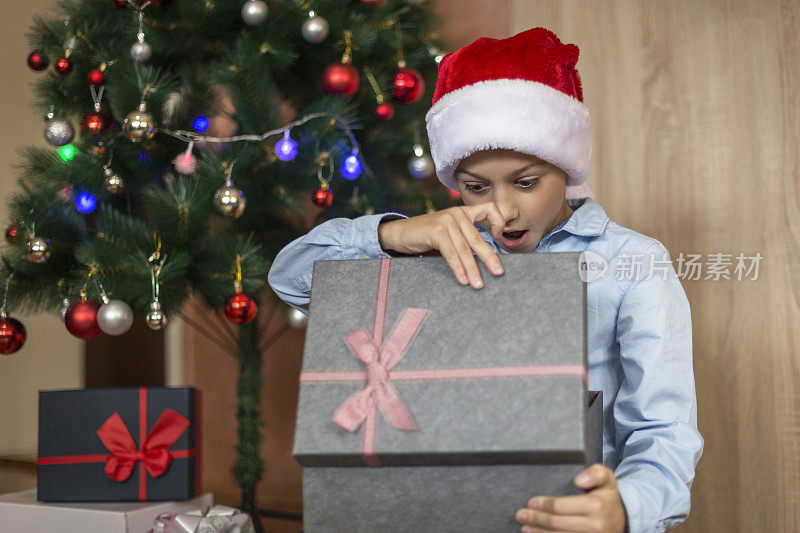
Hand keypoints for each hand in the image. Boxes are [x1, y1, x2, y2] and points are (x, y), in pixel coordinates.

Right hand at [377, 204, 508, 288]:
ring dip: (473, 269)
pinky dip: (458, 268)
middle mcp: (457, 214)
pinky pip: (452, 253)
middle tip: (498, 272)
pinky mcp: (437, 231)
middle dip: (489, 258)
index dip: (499, 221)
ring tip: (478, 284)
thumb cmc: (425, 236)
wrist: (400, 233)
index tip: (497, 237)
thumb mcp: (449, 234)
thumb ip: (464, 240)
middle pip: (478, 238)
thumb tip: (484, 261)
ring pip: (465, 249)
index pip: (489, 209)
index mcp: (463, 212)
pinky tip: (463, 279)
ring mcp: (447, 221)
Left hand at [515, 464, 625, 532]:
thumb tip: (578, 480)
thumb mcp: (607, 478)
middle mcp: (595, 526)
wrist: (623, 520)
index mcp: (596, 506)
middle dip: (536, 519)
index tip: (530, 503)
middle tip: (520, 515)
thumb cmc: (607, 496)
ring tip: (525, 527)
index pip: (561, 507)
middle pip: (557, 524)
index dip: (544, 505)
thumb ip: (596, 472)